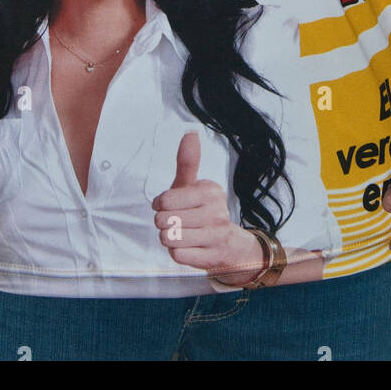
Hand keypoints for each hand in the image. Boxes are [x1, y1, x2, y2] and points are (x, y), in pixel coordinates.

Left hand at [151, 131, 264, 281]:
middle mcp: (217, 212)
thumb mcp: (193, 186)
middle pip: (165, 220)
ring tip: (181, 234)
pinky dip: (177, 252)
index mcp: (210, 191)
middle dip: (163, 222)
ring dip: (168, 238)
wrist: (230, 245)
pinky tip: (188, 247)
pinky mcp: (211, 258)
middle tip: (176, 222)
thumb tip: (190, 132)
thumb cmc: (202, 211)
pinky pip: (177, 255)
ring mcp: (216, 236)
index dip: (160, 204)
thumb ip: (188, 161)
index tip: (169, 205)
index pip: (165, 200)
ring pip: (170, 238)